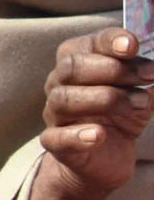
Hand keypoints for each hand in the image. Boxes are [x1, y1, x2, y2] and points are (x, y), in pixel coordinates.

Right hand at [40, 29, 153, 195]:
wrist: (107, 157)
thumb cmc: (120, 115)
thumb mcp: (138, 91)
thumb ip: (143, 73)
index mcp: (77, 64)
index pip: (86, 44)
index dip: (108, 42)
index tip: (132, 45)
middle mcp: (58, 84)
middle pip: (72, 68)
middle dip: (112, 70)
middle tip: (147, 77)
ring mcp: (54, 114)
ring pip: (65, 99)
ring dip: (105, 99)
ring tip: (139, 104)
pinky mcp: (55, 143)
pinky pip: (57, 137)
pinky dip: (77, 135)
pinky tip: (99, 135)